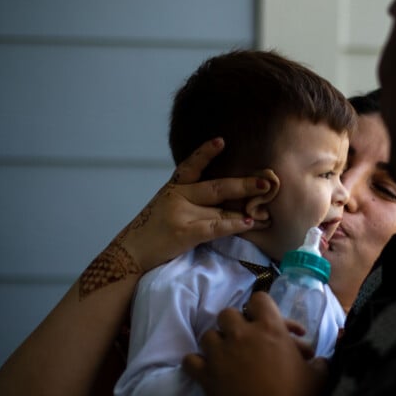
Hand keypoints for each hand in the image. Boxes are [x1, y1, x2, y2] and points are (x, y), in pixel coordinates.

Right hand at [118, 137, 272, 272]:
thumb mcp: (164, 207)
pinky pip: (216, 227)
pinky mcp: (185, 232)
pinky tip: (249, 222)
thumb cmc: (149, 232)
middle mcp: (177, 196)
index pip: (190, 166)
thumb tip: (219, 199)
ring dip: (246, 211)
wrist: (128, 254)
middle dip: (243, 185)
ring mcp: (181, 213)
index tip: (221, 141)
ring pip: (220, 209)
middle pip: (216, 187)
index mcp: (172, 188)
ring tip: (267, 210)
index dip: (205, 152)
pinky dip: (235, 224)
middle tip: (266, 181)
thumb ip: (186, 199)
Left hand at [183, 293, 327, 395]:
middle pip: (228, 313)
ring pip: (208, 334)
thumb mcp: (316, 376)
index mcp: (270, 327)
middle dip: (234, 324)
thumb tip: (321, 360)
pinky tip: (205, 369)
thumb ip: (318, 362)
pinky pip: (191, 360)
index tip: (263, 319)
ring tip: (224, 354)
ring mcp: (220, 352)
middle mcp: (241, 333)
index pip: (259, 298)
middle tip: (243, 339)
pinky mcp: (205, 373)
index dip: (260, 307)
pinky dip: (197, 364)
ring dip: (216, 343)